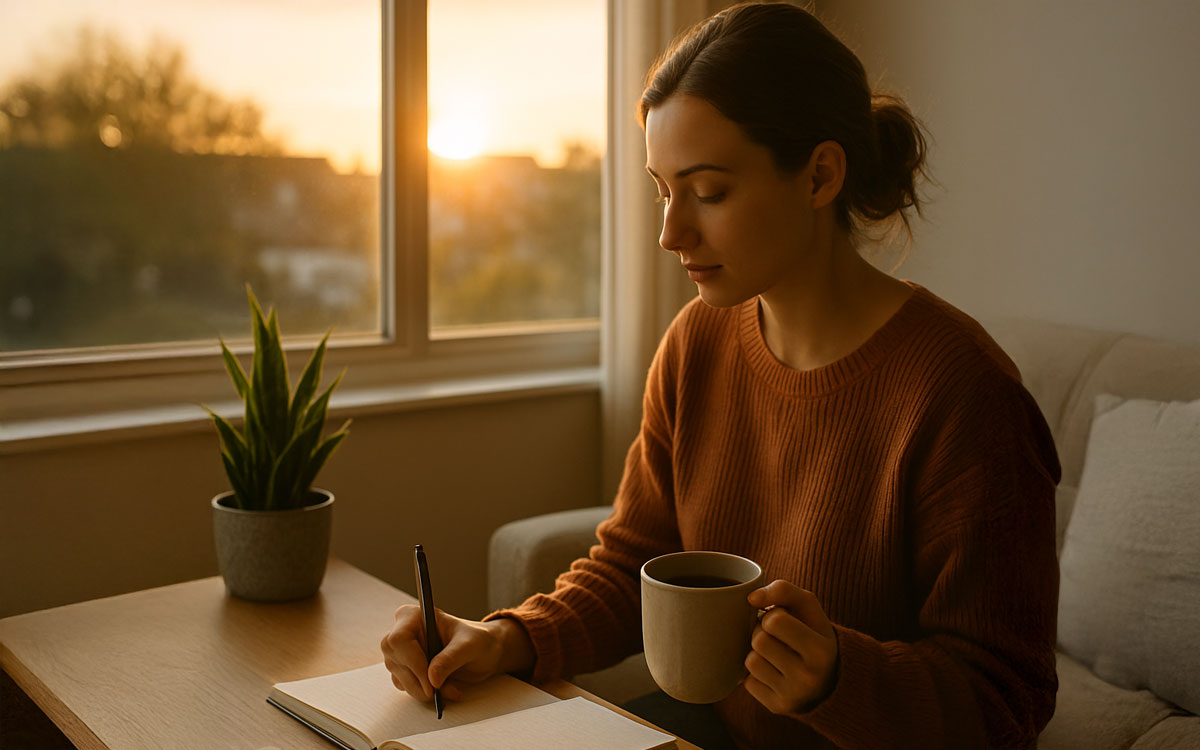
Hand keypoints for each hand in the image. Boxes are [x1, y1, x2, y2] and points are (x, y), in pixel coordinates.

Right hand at [380, 606, 533, 701]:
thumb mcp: (470, 646)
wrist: (485, 652)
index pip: (399, 640)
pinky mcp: (405, 669)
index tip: (431, 683)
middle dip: (421, 682)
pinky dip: (425, 693)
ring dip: (425, 690)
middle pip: (395, 662)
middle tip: (442, 691)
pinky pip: (406, 686)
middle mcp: (402, 632)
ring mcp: (401, 653)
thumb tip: (431, 677)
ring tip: (451, 688)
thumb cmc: (478, 640)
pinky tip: (444, 688)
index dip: (413, 663)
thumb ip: (451, 658)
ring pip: (400, 678)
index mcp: (414, 616)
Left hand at [743, 580, 839, 715]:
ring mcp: (792, 696)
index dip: (774, 614)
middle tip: (776, 636)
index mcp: (821, 650)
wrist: (827, 679)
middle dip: (762, 632)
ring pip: (750, 661)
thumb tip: (751, 598)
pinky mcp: (776, 707)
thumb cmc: (812, 633)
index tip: (784, 619)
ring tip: (774, 653)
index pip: (776, 620)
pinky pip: (747, 681)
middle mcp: (809, 678)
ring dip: (756, 652)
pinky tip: (772, 671)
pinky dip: (754, 673)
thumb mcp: (808, 608)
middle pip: (759, 640)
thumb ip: (783, 590)